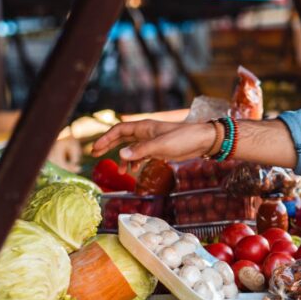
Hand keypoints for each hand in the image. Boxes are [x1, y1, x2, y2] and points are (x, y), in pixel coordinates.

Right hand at [92, 120, 216, 167]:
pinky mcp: (160, 149)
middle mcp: (146, 133)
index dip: (106, 139)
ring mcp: (153, 141)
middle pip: (122, 138)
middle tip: (96, 155)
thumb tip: (121, 156)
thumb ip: (141, 151)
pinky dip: (136, 162)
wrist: (204, 141)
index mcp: (144, 127)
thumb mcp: (161, 145)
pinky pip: (142, 155)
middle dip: (109, 146)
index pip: (119, 130)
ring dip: (125, 159)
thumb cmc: (184, 138)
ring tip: (121, 172)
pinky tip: (135, 170)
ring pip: (132, 149)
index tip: (96, 149)